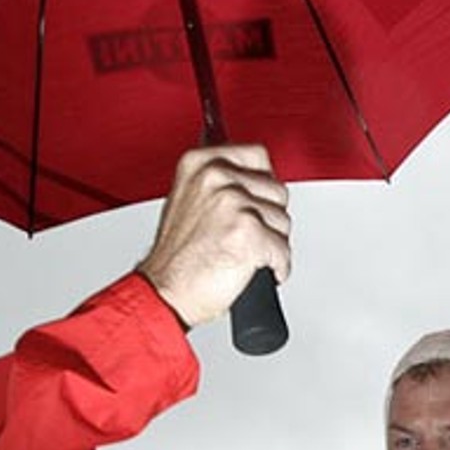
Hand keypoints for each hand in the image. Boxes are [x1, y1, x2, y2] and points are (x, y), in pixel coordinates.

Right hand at [138, 145, 291, 326]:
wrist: (165, 293)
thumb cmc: (176, 259)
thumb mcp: (189, 201)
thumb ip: (221, 183)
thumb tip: (254, 179)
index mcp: (200, 163)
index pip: (257, 156)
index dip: (262, 185)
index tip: (256, 201)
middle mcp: (217, 177)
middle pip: (276, 190)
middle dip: (268, 217)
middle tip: (243, 236)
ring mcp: (234, 203)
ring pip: (283, 221)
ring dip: (271, 244)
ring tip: (241, 253)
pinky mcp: (250, 232)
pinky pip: (284, 251)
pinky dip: (275, 267)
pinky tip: (251, 269)